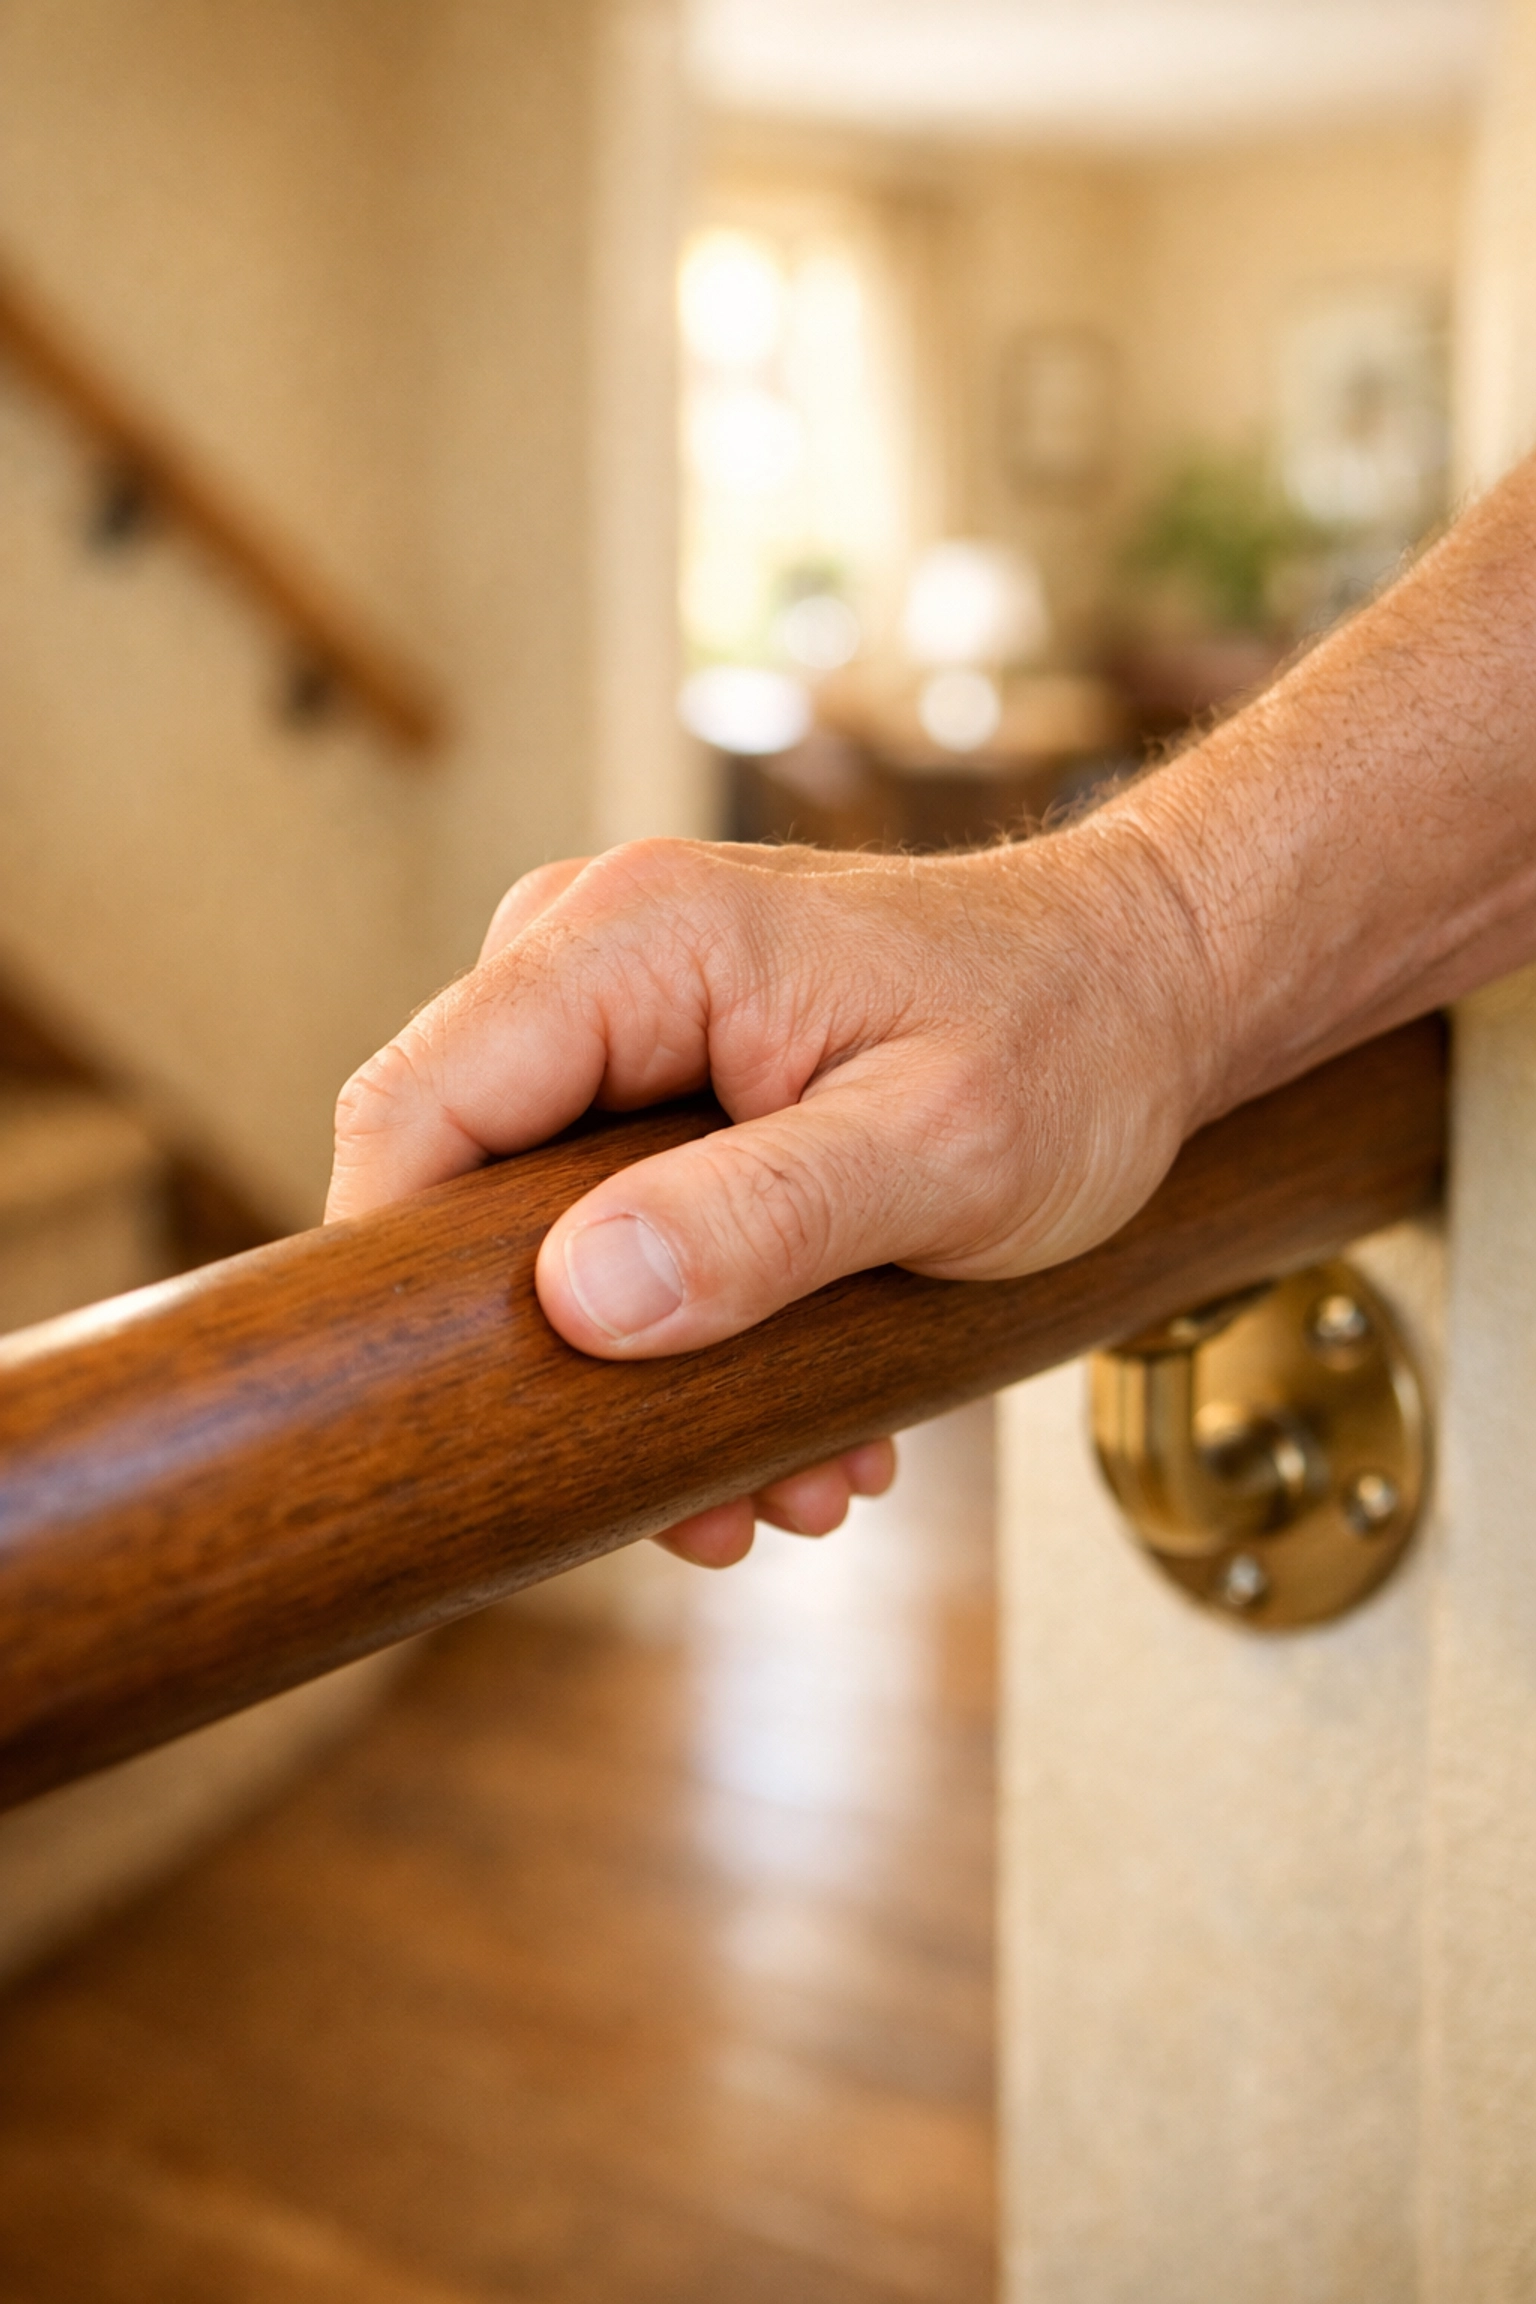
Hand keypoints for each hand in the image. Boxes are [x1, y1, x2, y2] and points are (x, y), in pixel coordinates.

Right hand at [328, 829, 1215, 1563]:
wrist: (1150, 986)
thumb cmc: (1072, 1038)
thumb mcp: (941, 1152)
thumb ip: (760, 1221)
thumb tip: (579, 1300)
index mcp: (635, 938)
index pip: (417, 1107)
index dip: (401, 1279)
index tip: (473, 1430)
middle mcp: (598, 950)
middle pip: (465, 1179)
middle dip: (562, 1360)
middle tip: (694, 1491)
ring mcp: (627, 1010)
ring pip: (544, 1222)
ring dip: (648, 1371)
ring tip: (788, 1478)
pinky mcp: (663, 1066)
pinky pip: (615, 1212)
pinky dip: (693, 1323)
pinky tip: (804, 1417)